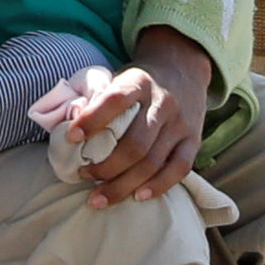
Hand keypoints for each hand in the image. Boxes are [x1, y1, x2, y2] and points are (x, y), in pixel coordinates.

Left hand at [75, 29, 207, 209]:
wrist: (182, 67)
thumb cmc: (140, 82)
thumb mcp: (120, 77)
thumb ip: (100, 99)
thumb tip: (71, 130)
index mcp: (139, 82)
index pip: (115, 100)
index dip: (92, 120)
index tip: (71, 137)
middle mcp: (163, 102)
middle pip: (135, 145)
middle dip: (106, 168)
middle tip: (84, 175)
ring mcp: (181, 123)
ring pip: (153, 162)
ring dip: (123, 185)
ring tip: (99, 197)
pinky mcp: (194, 139)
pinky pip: (179, 169)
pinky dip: (157, 186)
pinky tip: (137, 197)